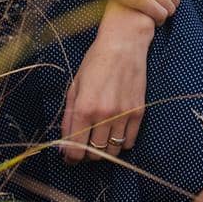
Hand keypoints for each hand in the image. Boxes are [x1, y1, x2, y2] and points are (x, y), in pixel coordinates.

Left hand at [59, 1, 154, 162]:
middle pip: (95, 154)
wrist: (124, 44)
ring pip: (112, 151)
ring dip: (104, 150)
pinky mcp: (138, 112)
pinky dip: (121, 143)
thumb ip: (69, 118)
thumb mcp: (75, 87)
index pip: (76, 149)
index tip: (70, 156)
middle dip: (87, 153)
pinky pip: (129, 142)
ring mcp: (123, 114)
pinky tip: (115, 132)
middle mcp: (104, 114)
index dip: (71, 157)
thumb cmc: (96, 62)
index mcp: (84, 108)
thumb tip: (64, 146)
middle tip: (85, 143)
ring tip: (100, 137)